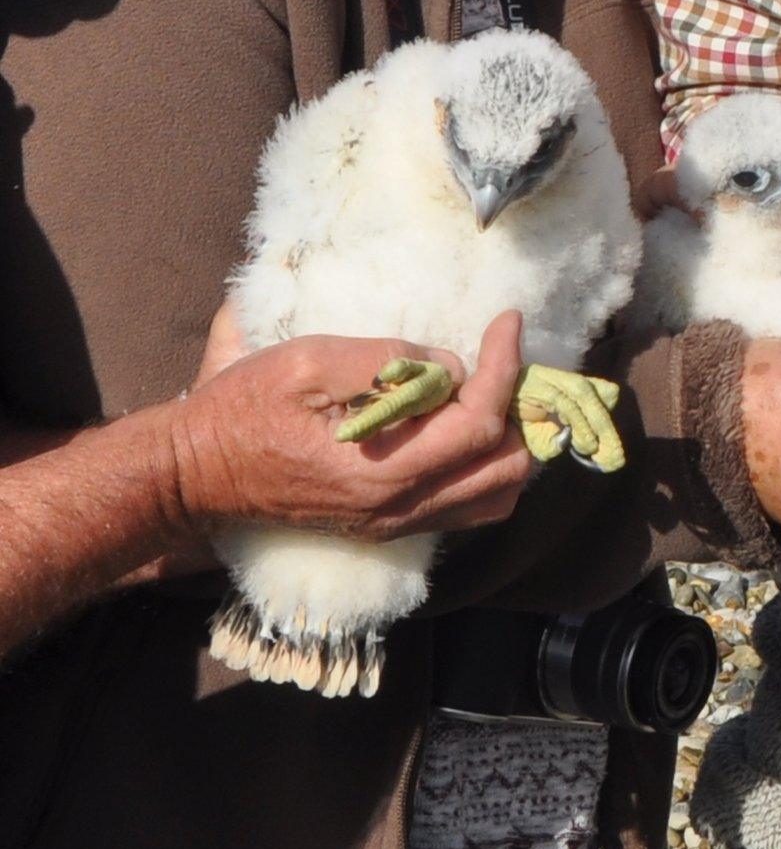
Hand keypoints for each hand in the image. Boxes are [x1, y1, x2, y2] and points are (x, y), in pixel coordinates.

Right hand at [170, 311, 534, 540]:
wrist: (195, 473)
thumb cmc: (242, 409)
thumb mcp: (305, 363)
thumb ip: (384, 360)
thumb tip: (448, 364)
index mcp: (382, 472)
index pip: (479, 425)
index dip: (504, 367)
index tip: (507, 322)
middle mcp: (399, 509)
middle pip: (506, 470)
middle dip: (517, 408)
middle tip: (502, 360)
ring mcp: (397, 524)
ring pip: (496, 496)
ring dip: (508, 443)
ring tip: (491, 392)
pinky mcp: (389, 526)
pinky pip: (468, 506)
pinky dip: (486, 466)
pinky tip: (464, 425)